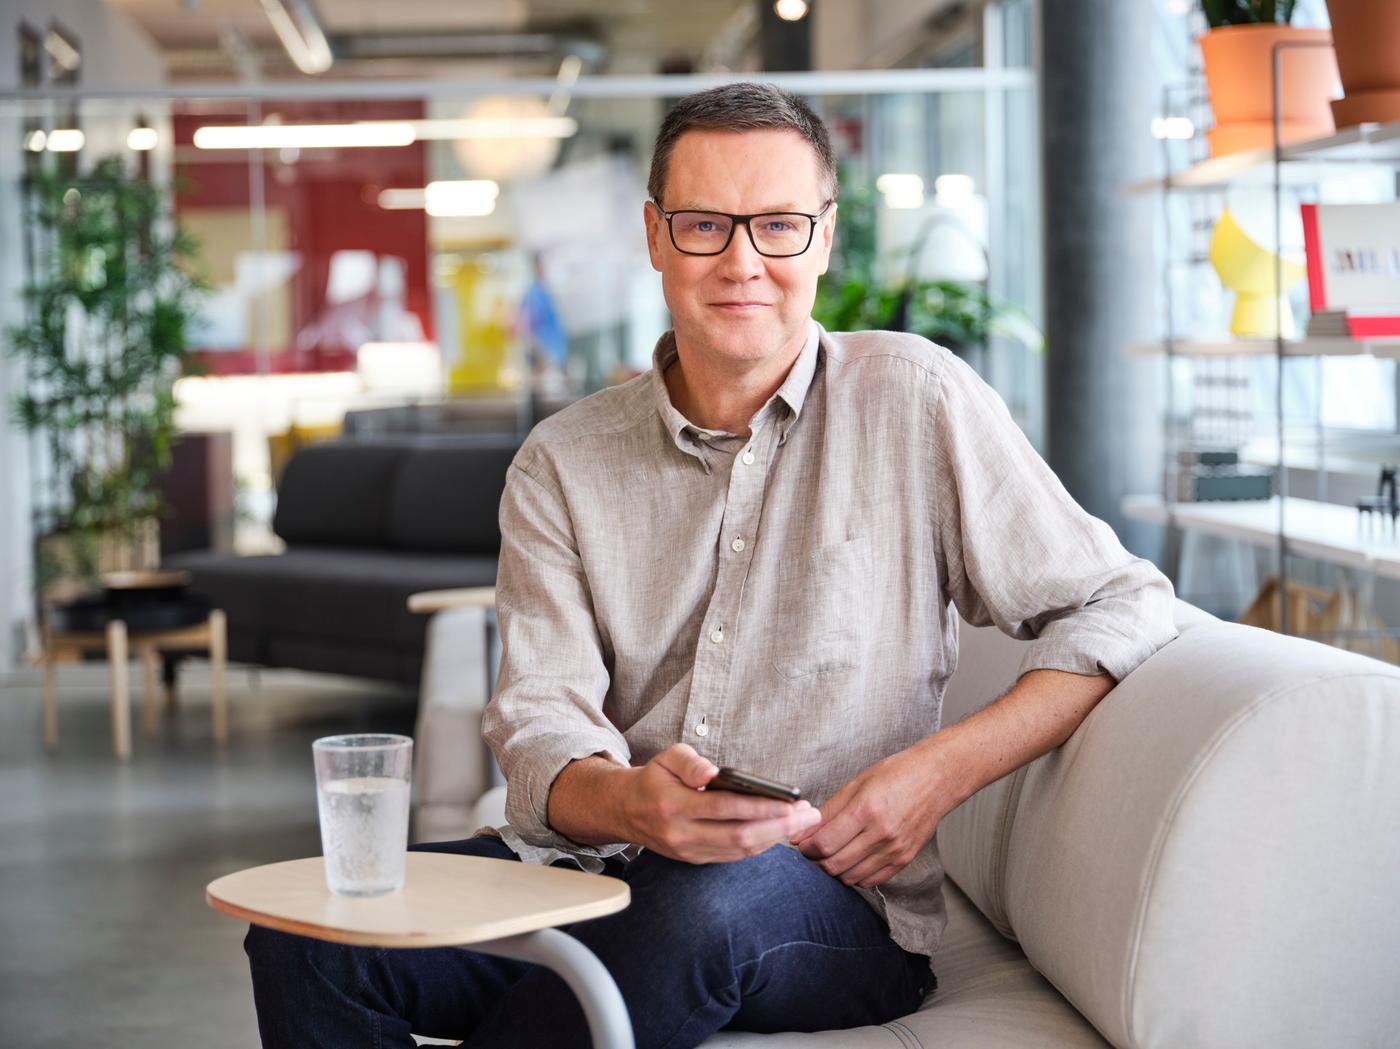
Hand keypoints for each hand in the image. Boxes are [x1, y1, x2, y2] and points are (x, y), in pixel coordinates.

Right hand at [623, 744, 821, 864]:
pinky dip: (761, 845)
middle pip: (739, 836)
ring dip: (776, 838)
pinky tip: (781, 832)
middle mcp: (682, 834)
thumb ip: (690, 761)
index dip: (761, 807)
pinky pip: (734, 856)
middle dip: (780, 827)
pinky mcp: (696, 859)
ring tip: (803, 822)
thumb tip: (714, 771)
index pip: (725, 808)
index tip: (790, 802)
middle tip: (809, 815)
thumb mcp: (666, 757)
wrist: (624, 810)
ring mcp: (689, 851)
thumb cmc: (654, 779)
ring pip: (740, 851)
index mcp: (674, 805)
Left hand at [790, 743, 947, 888]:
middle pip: (834, 864)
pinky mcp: (904, 860)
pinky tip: (851, 860)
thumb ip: (828, 811)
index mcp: (866, 810)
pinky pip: (871, 881)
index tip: (800, 843)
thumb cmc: (897, 775)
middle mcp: (881, 834)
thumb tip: (803, 830)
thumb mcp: (856, 784)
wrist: (936, 779)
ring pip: (850, 877)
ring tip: (830, 854)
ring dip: (834, 870)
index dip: (805, 847)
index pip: (824, 843)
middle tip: (811, 850)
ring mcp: (894, 850)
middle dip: (815, 861)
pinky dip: (855, 875)